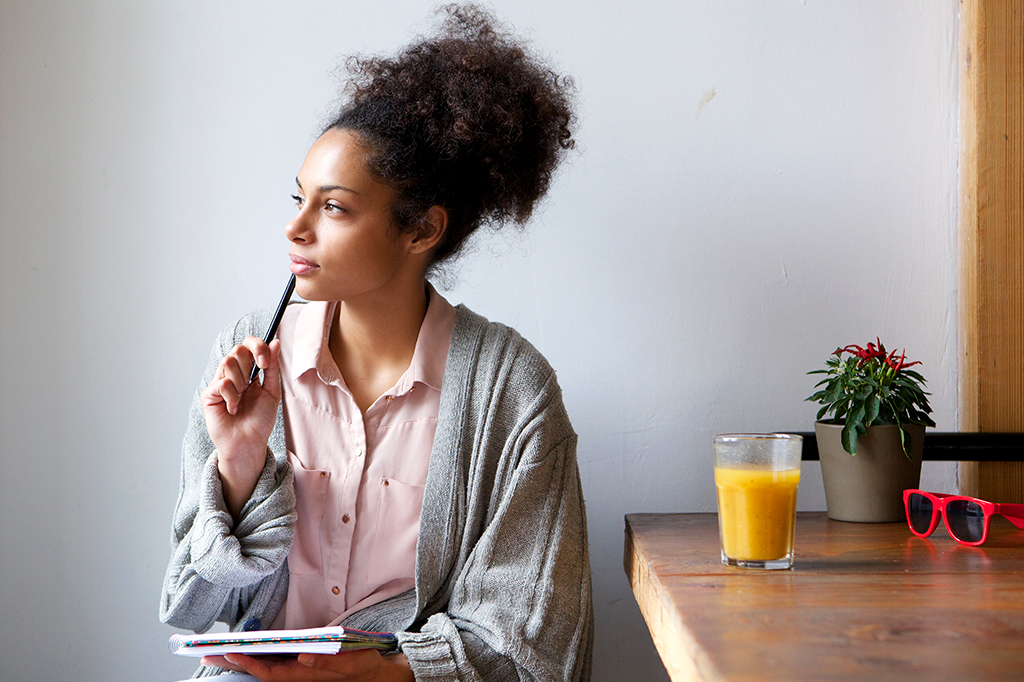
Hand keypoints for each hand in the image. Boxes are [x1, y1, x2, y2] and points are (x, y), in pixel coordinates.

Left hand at [200, 649, 413, 681]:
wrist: (375, 676)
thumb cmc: (361, 666)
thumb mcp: (350, 662)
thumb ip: (326, 662)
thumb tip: (302, 658)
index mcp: (306, 675)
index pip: (271, 672)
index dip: (250, 663)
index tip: (232, 653)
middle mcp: (298, 675)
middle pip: (260, 671)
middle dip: (235, 662)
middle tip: (208, 654)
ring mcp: (298, 672)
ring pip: (264, 668)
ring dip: (242, 661)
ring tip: (219, 652)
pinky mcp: (301, 667)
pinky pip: (274, 665)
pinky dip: (257, 659)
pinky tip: (245, 652)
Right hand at [201, 336, 281, 519]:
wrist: (249, 443)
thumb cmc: (260, 420)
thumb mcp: (271, 391)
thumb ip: (272, 368)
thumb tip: (276, 342)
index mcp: (248, 371)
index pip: (248, 345)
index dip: (257, 346)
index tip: (265, 361)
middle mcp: (232, 374)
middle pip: (237, 349)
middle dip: (250, 362)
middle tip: (254, 382)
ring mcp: (219, 383)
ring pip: (227, 362)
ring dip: (241, 381)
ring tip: (242, 398)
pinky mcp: (209, 395)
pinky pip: (222, 383)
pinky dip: (232, 396)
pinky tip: (233, 409)